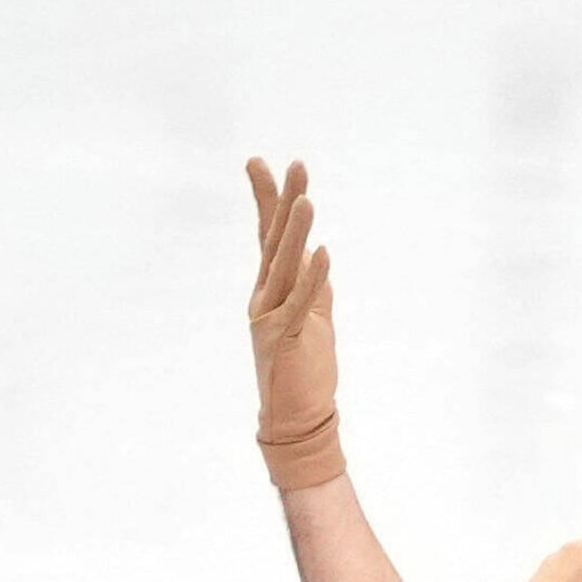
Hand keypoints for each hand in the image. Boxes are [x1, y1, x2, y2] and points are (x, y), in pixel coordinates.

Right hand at [246, 156, 344, 490]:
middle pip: (274, 241)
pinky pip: (300, 303)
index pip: (268, 237)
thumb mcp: (313, 315)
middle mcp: (264, 297)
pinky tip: (322, 252)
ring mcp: (270, 318)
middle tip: (294, 164)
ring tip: (306, 198)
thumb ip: (311, 283)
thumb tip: (314, 249)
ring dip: (296, 231)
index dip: (266, 200)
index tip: (260, 162)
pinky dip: (312, 277)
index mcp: (270, 289)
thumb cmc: (305, 367)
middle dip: (284, 201)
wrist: (297, 418)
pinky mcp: (284, 339)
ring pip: (284, 266)